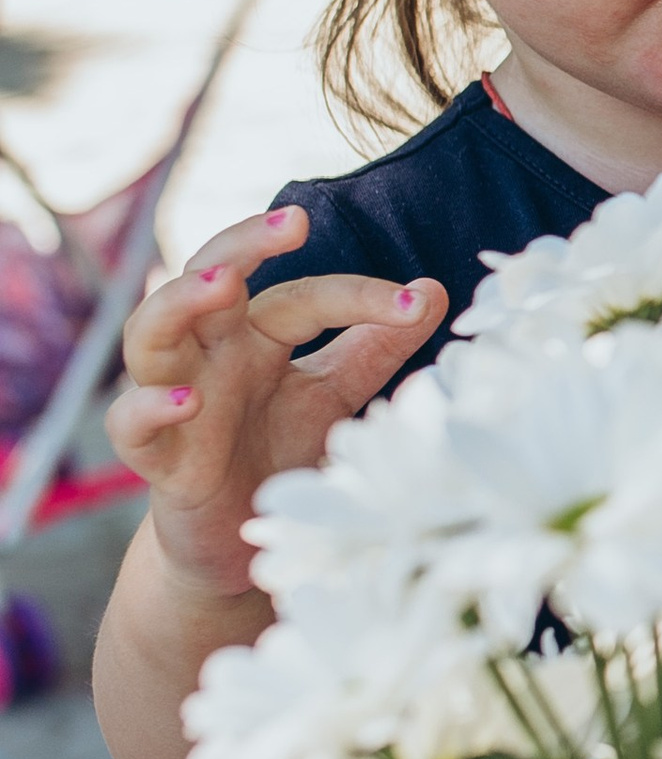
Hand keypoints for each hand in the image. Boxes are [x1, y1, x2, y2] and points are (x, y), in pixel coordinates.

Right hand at [106, 207, 447, 600]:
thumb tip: (434, 289)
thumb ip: (376, 347)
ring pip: (151, 331)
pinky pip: (130, 422)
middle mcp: (213, 351)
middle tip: (293, 220)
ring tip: (222, 285)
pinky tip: (187, 400)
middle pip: (208, 273)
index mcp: (259, 334)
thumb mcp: (336, 396)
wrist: (239, 538)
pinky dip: (151, 406)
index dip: (361, 297)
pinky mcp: (155, 455)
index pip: (305, 296)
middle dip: (244, 242)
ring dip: (180, 302)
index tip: (419, 302)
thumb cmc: (280, 452)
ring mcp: (176, 395)